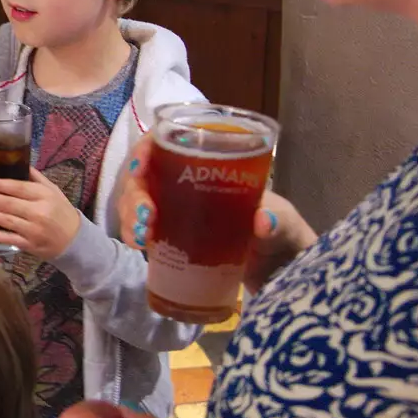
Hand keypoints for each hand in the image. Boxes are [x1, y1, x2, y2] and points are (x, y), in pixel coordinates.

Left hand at [0, 168, 82, 260]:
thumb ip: (35, 177)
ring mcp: (33, 230)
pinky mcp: (29, 244)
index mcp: (44, 195)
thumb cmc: (60, 210)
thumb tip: (17, 159)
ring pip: (5, 220)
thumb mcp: (52, 190)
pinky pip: (8, 239)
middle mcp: (39, 212)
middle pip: (7, 203)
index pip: (17, 187)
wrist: (73, 240)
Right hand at [116, 137, 317, 291]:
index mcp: (217, 166)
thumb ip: (279, 222)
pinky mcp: (175, 238)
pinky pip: (144, 228)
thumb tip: (263, 221)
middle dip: (135, 192)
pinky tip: (140, 246)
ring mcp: (181, 211)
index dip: (148, 149)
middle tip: (144, 218)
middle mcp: (192, 183)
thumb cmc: (287, 238)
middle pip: (149, 174)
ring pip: (140, 200)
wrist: (285, 276)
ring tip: (140, 239)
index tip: (140, 168)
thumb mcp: (286, 226)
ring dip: (131, 214)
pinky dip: (135, 233)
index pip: (172, 142)